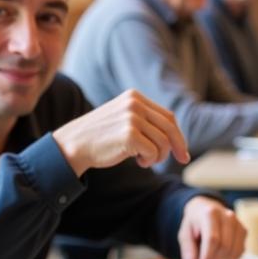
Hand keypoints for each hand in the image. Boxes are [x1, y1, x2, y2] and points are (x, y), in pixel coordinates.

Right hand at [53, 89, 189, 173]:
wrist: (74, 144)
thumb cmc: (101, 137)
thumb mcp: (124, 120)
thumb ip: (146, 121)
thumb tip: (176, 138)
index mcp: (135, 97)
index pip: (167, 116)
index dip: (178, 135)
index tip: (183, 151)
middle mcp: (134, 104)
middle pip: (170, 127)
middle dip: (178, 146)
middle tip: (182, 160)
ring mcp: (131, 118)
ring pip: (163, 142)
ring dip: (158, 156)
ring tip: (145, 160)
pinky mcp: (129, 134)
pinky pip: (153, 152)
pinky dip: (149, 161)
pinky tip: (138, 161)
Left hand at [177, 196, 245, 258]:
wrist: (206, 209)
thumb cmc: (194, 223)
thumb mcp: (184, 234)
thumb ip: (188, 250)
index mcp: (210, 214)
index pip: (213, 239)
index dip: (208, 257)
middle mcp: (227, 216)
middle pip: (224, 246)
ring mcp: (238, 223)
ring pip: (233, 251)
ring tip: (210, 255)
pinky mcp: (244, 231)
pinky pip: (239, 252)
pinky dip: (228, 258)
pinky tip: (219, 253)